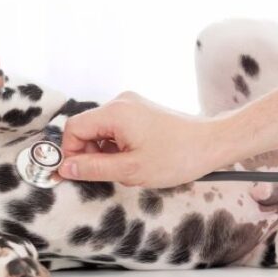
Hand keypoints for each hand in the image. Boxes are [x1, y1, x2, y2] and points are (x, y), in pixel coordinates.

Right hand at [58, 92, 224, 187]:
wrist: (212, 144)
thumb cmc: (177, 157)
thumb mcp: (130, 170)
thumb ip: (93, 168)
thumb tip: (64, 168)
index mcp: (115, 112)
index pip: (73, 128)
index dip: (69, 153)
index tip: (76, 174)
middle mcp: (121, 102)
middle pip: (86, 128)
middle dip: (89, 153)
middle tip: (107, 174)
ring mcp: (132, 105)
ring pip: (100, 130)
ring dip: (104, 152)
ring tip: (126, 168)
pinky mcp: (140, 111)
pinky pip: (115, 128)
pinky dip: (117, 146)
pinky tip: (135, 159)